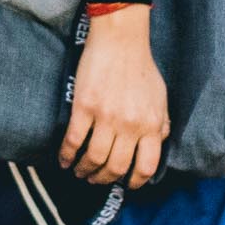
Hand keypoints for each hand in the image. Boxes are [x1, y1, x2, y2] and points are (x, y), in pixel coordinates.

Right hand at [60, 10, 167, 186]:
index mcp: (151, 124)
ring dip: (85, 171)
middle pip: (116, 167)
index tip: (124, 184)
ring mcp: (106, 117)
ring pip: (94, 158)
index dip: (134, 181)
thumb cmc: (141, 67)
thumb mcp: (160, 98)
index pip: (147, 167)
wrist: (120, 40)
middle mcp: (130, 125)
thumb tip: (156, 145)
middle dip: (103, 179)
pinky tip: (64, 161)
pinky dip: (67, 155)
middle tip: (95, 180)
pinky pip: (74, 140)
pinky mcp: (84, 107)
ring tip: (79, 172)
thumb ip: (160, 124)